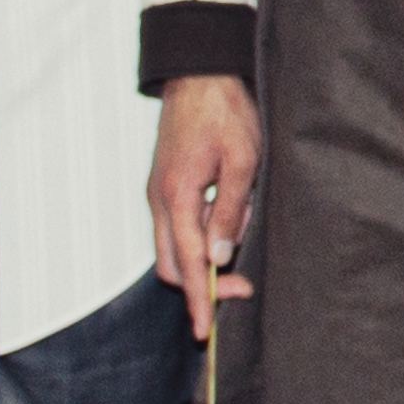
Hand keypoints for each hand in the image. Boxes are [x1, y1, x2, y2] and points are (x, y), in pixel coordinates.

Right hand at [150, 75, 265, 339]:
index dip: (198, 299)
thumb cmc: (225, 111)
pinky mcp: (166, 186)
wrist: (199, 73)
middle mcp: (160, 201)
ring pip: (175, 246)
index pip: (187, 264)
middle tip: (242, 286)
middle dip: (202, 284)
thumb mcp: (244, 161)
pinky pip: (180, 225)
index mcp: (177, 197)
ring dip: (207, 252)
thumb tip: (220, 257)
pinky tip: (232, 209)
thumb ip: (231, 210)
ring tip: (243, 222)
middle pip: (171, 265)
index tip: (204, 330)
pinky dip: (203, 231)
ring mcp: (159, 194)